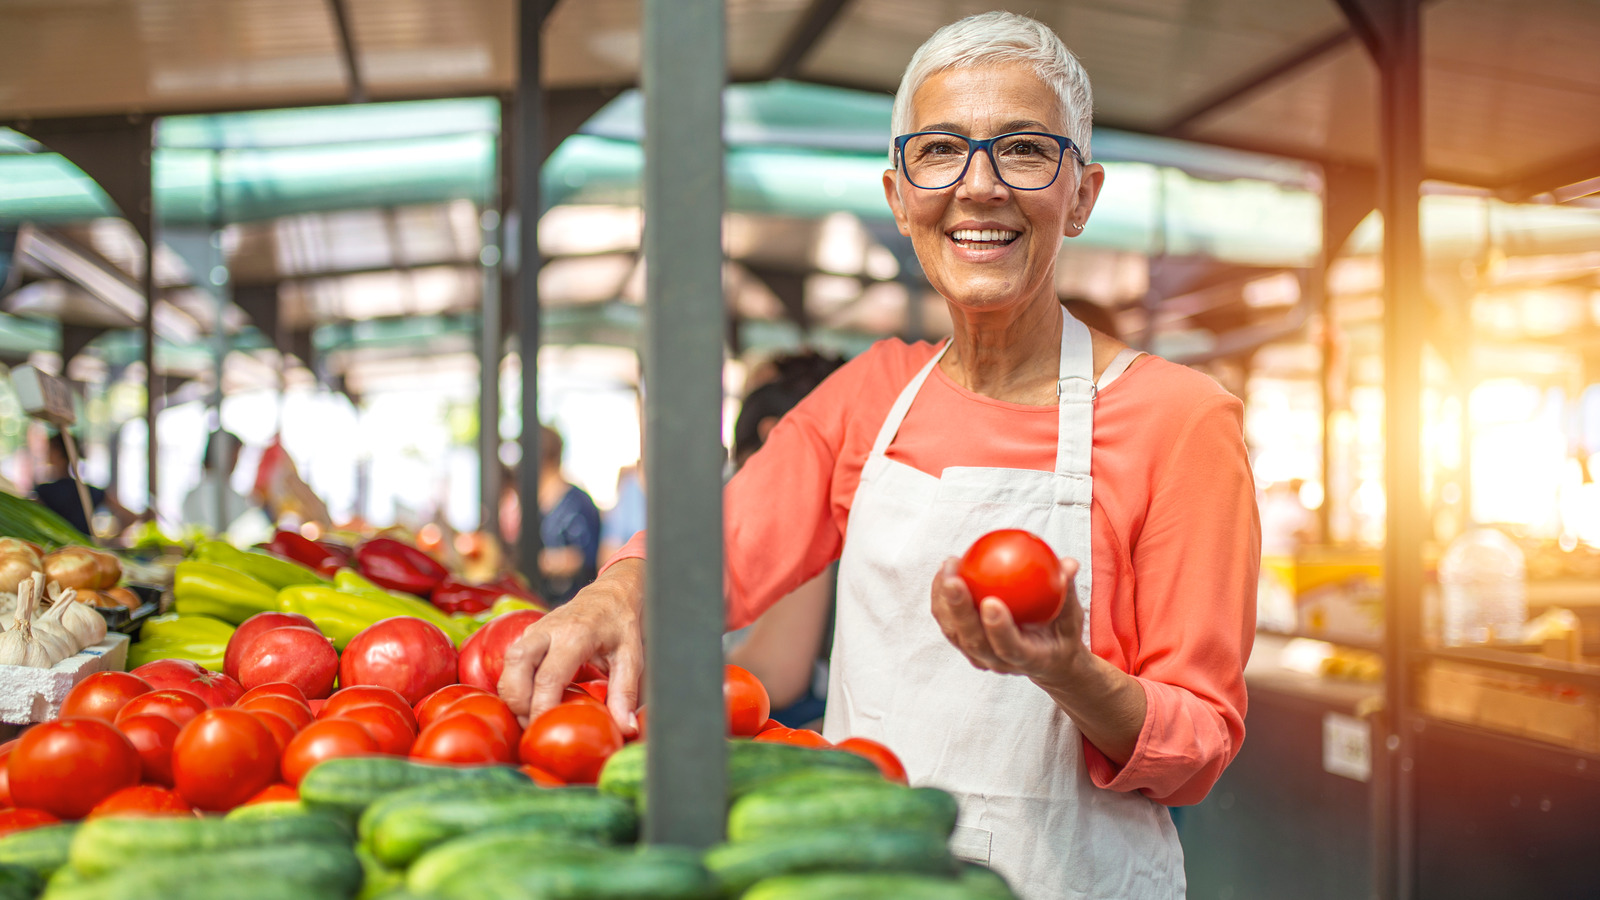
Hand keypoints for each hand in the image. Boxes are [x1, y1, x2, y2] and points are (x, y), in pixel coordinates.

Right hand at [498, 559, 643, 732]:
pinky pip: (510, 664)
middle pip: (516, 666)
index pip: (548, 676)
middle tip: (534, 726)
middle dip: (518, 702)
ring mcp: (534, 631)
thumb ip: (626, 693)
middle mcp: (548, 630)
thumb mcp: (631, 657)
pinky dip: (514, 687)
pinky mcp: (527, 636)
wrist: (609, 594)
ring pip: (507, 665)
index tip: (544, 730)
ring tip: (531, 718)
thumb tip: (626, 728)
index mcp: (576, 635)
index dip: (541, 707)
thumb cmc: (620, 625)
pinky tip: (529, 703)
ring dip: (512, 696)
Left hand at [929, 556, 1085, 683]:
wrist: (1044, 660)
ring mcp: (979, 657)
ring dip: (944, 600)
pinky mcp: (965, 645)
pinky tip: (946, 568)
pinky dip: (941, 597)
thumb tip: (1069, 563)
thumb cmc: (1061, 634)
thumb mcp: (1072, 617)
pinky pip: (947, 622)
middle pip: (973, 641)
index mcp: (1028, 659)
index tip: (991, 602)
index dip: (998, 628)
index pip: (1010, 647)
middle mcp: (998, 663)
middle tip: (954, 579)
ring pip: (954, 632)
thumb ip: (1068, 592)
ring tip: (949, 566)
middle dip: (959, 611)